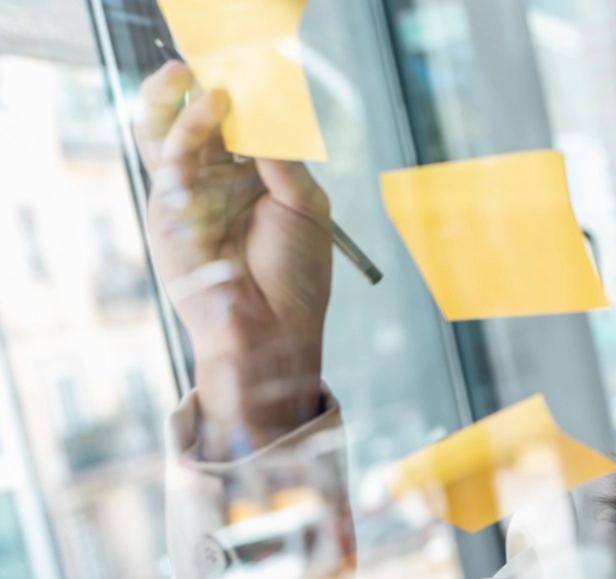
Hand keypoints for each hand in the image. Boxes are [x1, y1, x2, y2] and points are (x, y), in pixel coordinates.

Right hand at [135, 61, 332, 459]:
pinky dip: (186, 149)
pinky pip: (170, 177)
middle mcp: (209, 188)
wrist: (278, 334)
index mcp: (242, 181)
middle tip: (195, 66)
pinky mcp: (169, 226)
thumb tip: (266, 116)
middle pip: (182, 126)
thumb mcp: (306, 207)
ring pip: (169, 144)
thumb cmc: (297, 277)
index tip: (240, 69)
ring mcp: (184, 205)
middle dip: (182, 94)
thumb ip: (284, 161)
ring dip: (190, 116)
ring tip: (217, 93)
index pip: (225, 127)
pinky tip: (209, 129)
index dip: (229, 98)